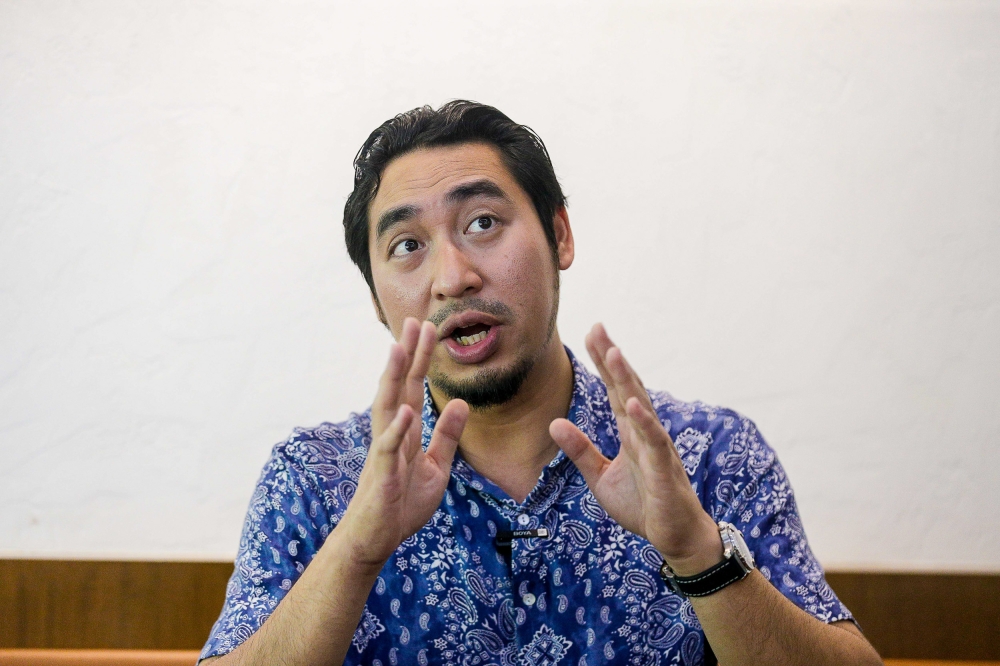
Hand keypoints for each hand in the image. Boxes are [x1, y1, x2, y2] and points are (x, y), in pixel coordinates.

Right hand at [338, 318, 468, 571]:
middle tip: (415, 321)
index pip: (413, 388)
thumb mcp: (436, 467)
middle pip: (398, 388)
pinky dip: (396, 430)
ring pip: (386, 409)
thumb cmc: (402, 505)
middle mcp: (391, 435)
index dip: (421, 359)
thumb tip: (461, 402)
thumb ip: (447, 436)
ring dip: (393, 379)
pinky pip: (388, 450)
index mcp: (405, 432)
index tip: (427, 328)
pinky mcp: (382, 477)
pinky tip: (405, 411)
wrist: (377, 540)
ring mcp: (384, 454)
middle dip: (407, 355)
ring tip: (400, 349)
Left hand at [549, 323, 722, 575]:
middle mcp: (644, 434)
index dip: (603, 362)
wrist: (674, 538)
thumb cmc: (643, 505)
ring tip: (613, 353)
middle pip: (626, 388)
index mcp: (629, 433)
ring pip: (641, 408)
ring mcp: (656, 450)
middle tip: (598, 328)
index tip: (592, 332)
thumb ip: (580, 450)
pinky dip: (644, 422)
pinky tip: (632, 404)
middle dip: (612, 359)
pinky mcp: (664, 472)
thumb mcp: (599, 477)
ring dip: (627, 380)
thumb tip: (554, 422)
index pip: (614, 390)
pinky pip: (654, 443)